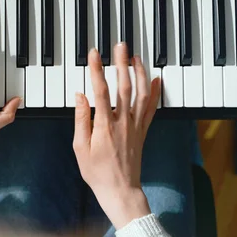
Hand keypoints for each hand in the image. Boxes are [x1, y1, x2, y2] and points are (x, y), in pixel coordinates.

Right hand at [73, 45, 160, 228]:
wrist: (121, 190)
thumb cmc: (97, 173)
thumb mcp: (80, 149)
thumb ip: (80, 120)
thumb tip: (80, 97)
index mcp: (104, 127)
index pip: (100, 91)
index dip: (97, 70)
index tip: (94, 54)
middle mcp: (123, 123)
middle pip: (124, 86)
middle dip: (122, 63)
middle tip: (120, 46)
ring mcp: (136, 127)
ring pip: (141, 94)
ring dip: (140, 73)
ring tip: (136, 57)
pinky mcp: (143, 132)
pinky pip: (151, 109)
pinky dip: (154, 93)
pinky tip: (156, 80)